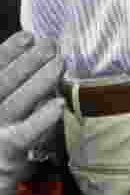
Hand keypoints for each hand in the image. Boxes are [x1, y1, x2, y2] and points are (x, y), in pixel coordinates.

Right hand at [0, 33, 63, 194]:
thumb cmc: (2, 142)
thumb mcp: (5, 115)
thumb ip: (14, 90)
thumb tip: (35, 57)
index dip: (7, 53)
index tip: (27, 36)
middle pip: (3, 84)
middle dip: (28, 62)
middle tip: (51, 45)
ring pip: (15, 104)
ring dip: (39, 81)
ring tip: (59, 64)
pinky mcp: (6, 157)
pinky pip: (24, 136)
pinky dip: (40, 120)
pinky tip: (57, 105)